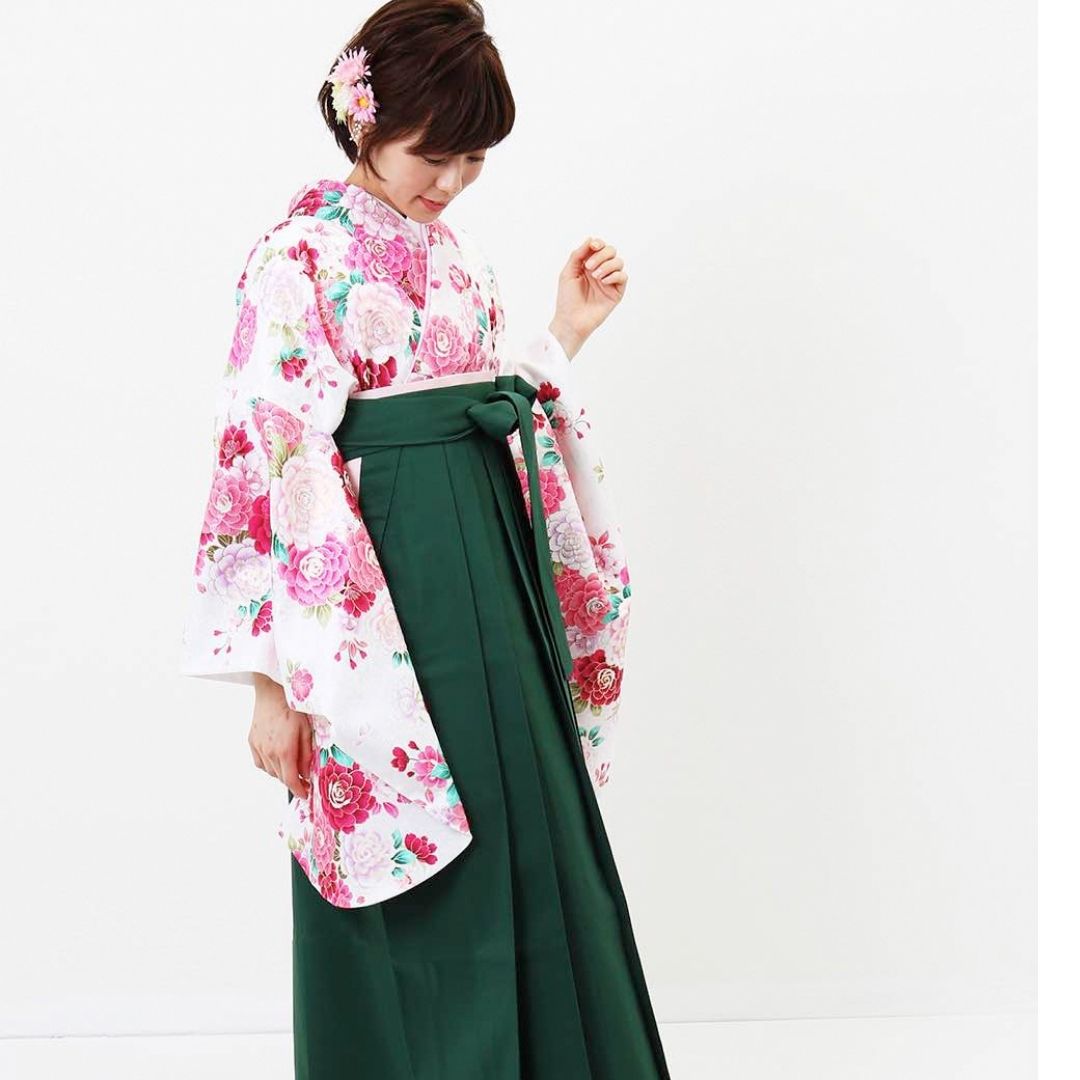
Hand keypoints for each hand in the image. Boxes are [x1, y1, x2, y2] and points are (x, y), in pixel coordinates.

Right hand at [249, 674, 312, 800]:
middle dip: (293, 781)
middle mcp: (269, 751)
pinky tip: (277, 758)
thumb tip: (307, 773)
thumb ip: (307, 754)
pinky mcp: (252, 741)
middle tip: (303, 779)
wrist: (273, 691)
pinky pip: (260, 762)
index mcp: (284, 750)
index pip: (290, 780)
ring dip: (281, 772)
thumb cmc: (294, 707)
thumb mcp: (308, 730)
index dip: (299, 791)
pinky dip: (269, 765)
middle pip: (280, 777)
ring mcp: (258, 747)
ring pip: (270, 771)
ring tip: (291, 765)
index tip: (305, 794)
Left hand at [548, 236, 628, 360]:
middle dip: (601, 255)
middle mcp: (601, 271)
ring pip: (619, 262)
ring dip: (607, 265)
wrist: (571, 320)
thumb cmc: (567, 299)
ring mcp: (609, 282)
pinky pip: (623, 277)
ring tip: (595, 277)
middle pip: (611, 251)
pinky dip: (614, 275)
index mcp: (589, 265)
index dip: (598, 244)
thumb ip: (578, 255)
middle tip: (589, 268)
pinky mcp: (616, 293)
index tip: (592, 247)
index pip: (599, 247)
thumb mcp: (568, 272)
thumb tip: (590, 239)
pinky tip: (603, 282)